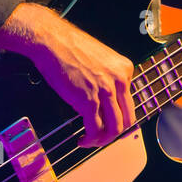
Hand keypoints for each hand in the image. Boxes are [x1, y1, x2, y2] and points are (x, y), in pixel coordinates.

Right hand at [0, 2, 135, 146]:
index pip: (129, 102)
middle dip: (114, 134)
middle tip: (102, 137)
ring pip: (115, 128)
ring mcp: (105, 90)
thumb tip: (105, 103)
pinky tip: (82, 139)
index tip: (107, 122)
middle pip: (127, 119)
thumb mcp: (100, 60)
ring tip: (90, 141)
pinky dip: (90, 140)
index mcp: (125, 69)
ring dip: (102, 140)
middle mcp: (120, 80)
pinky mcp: (89, 100)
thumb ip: (108, 78)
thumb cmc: (69, 48)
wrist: (52, 40)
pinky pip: (95, 129)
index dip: (118, 117)